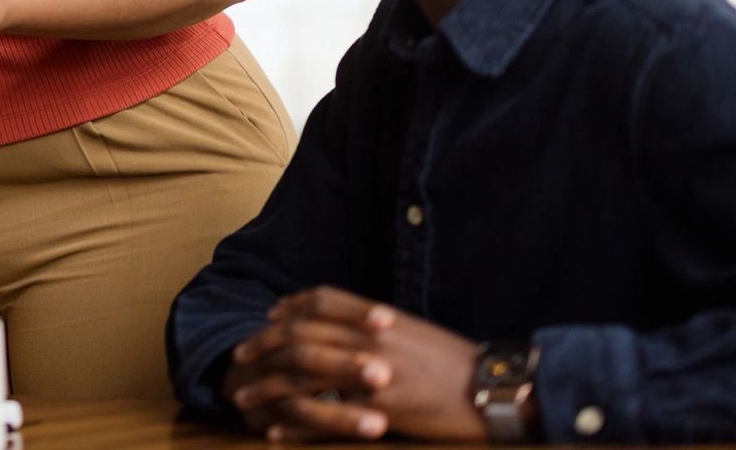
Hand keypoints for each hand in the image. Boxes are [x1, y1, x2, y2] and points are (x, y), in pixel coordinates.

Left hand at [225, 287, 486, 441]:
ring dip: (268, 389)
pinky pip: (325, 418)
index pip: (320, 302)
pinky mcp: (378, 411)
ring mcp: (371, 375)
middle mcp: (369, 339)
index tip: (268, 319)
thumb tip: (356, 328)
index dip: (289, 308)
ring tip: (244, 402)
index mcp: (378, 319)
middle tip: (239, 360)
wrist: (496, 390)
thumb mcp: (417, 334)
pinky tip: (275, 433)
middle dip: (263, 348)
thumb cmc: (460, 365)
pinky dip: (296, 426)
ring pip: (303, 377)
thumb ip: (380, 330)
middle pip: (300, 337)